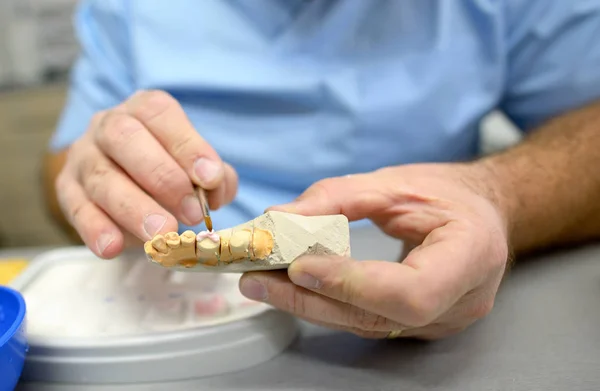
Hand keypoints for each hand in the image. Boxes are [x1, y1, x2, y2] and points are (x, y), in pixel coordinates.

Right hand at [55, 90, 237, 257]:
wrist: (126, 176)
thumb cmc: (169, 166)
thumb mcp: (196, 165)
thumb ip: (214, 176)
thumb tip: (217, 190)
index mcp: (143, 109)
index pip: (159, 114)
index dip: (186, 145)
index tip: (210, 178)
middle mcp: (108, 125)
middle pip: (124, 138)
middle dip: (161, 176)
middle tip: (192, 212)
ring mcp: (84, 156)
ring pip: (102, 177)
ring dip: (134, 208)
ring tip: (162, 234)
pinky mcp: (67, 189)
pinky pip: (76, 207)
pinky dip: (95, 229)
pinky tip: (113, 247)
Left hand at [239, 163, 509, 339]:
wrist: (482, 215)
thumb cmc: (448, 194)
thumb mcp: (396, 182)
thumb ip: (337, 198)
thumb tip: (278, 218)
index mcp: (471, 256)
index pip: (411, 292)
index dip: (352, 283)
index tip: (299, 265)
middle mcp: (461, 303)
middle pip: (378, 316)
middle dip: (312, 300)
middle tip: (258, 278)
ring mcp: (441, 322)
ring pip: (366, 324)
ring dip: (309, 305)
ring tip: (263, 282)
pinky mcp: (419, 326)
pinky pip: (367, 321)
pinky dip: (327, 305)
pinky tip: (293, 289)